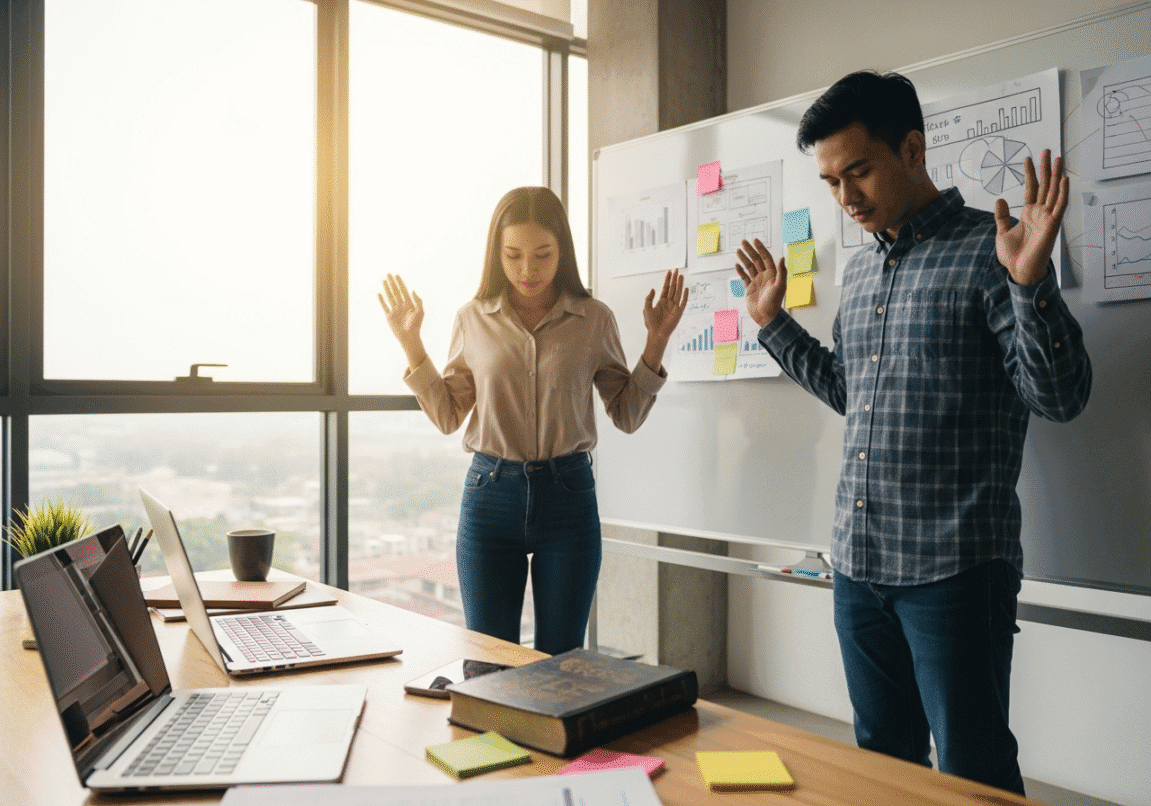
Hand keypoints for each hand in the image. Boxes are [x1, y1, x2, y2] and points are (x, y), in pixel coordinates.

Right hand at [378, 274, 423, 341]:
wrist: (409, 336)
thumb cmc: (416, 325)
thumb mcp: (420, 312)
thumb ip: (417, 301)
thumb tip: (412, 290)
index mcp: (409, 304)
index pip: (403, 290)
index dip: (400, 282)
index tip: (397, 275)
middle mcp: (401, 305)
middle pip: (396, 291)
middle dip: (392, 282)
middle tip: (388, 274)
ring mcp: (395, 310)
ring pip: (389, 296)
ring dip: (386, 288)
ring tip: (383, 280)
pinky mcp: (389, 316)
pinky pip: (384, 306)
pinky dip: (381, 300)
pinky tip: (379, 293)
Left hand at [640, 269, 687, 372]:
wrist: (657, 333)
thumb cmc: (651, 323)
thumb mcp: (646, 308)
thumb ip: (649, 298)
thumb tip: (653, 289)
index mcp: (661, 301)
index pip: (665, 288)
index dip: (667, 280)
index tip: (669, 271)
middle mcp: (668, 302)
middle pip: (672, 288)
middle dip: (674, 279)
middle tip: (676, 270)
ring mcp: (674, 306)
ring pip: (678, 292)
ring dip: (679, 284)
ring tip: (680, 275)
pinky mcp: (679, 312)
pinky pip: (683, 302)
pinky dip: (685, 295)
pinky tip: (686, 288)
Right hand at [734, 238, 785, 326]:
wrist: (766, 316)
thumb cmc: (774, 302)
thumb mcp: (780, 286)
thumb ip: (781, 272)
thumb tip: (782, 257)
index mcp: (772, 274)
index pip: (766, 258)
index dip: (761, 248)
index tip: (755, 241)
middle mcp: (764, 276)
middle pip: (756, 260)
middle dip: (750, 250)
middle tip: (743, 242)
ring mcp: (756, 281)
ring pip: (749, 267)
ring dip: (744, 258)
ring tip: (738, 250)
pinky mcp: (749, 288)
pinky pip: (744, 277)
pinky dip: (740, 271)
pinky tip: (737, 265)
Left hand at [994, 149, 1067, 285]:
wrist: (1020, 271)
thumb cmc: (1013, 255)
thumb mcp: (1002, 232)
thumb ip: (1001, 216)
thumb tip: (999, 200)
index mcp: (1028, 213)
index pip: (1031, 188)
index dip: (1030, 173)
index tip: (1027, 158)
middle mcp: (1040, 212)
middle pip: (1044, 185)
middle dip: (1045, 168)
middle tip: (1047, 150)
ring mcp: (1047, 217)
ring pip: (1053, 191)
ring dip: (1056, 174)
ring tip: (1057, 158)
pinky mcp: (1053, 225)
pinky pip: (1060, 206)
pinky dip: (1063, 193)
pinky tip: (1064, 179)